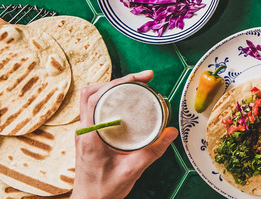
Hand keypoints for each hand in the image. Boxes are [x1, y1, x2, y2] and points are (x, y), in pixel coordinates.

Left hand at [71, 71, 177, 198]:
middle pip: (93, 92)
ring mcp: (84, 132)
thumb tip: (171, 132)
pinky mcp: (88, 135)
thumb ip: (152, 151)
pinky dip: (110, 98)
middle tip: (144, 78)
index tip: (142, 78)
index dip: (119, 82)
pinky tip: (126, 102)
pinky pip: (95, 108)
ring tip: (135, 85)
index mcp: (90, 136)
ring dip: (112, 87)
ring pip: (91, 98)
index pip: (97, 98)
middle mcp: (84, 130)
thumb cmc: (104, 190)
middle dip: (119, 80)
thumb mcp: (132, 171)